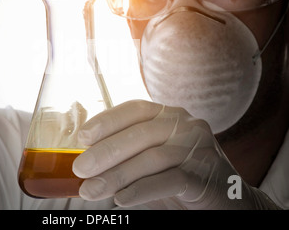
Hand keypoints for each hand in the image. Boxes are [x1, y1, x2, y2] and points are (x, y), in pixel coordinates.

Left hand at [72, 100, 278, 208]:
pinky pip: (169, 180)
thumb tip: (86, 160)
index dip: (107, 120)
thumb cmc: (181, 176)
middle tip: (80, 169)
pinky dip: (141, 190)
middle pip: (141, 133)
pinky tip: (121, 199)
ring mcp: (199, 148)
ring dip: (116, 175)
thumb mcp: (152, 159)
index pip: (135, 109)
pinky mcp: (206, 175)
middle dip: (105, 152)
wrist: (228, 199)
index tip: (82, 137)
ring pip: (152, 157)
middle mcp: (186, 125)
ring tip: (91, 190)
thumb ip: (127, 155)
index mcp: (170, 115)